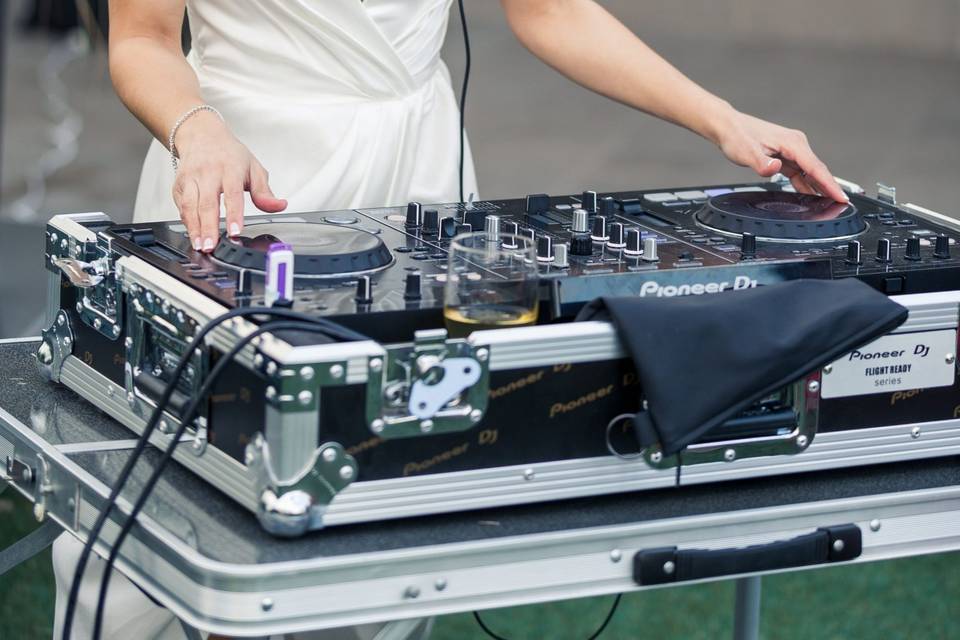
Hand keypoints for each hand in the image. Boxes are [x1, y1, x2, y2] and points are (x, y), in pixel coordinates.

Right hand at [171, 112, 286, 251]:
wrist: (202, 134)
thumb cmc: (230, 154)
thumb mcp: (254, 168)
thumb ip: (265, 192)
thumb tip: (280, 206)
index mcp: (230, 169)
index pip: (233, 194)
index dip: (234, 214)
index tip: (236, 231)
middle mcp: (208, 173)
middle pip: (208, 203)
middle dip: (209, 227)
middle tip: (212, 246)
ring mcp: (191, 178)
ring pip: (190, 205)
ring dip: (194, 228)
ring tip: (200, 245)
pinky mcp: (179, 184)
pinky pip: (180, 205)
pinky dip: (186, 221)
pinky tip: (192, 234)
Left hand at [713, 109, 847, 202]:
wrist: (728, 127)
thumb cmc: (737, 136)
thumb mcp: (747, 152)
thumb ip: (762, 163)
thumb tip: (775, 168)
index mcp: (792, 144)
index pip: (816, 167)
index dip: (830, 184)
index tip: (841, 197)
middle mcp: (796, 145)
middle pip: (817, 170)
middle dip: (830, 188)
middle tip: (841, 205)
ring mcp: (791, 150)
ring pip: (810, 172)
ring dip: (820, 187)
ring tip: (829, 204)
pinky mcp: (785, 155)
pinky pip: (800, 172)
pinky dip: (806, 183)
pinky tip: (810, 195)